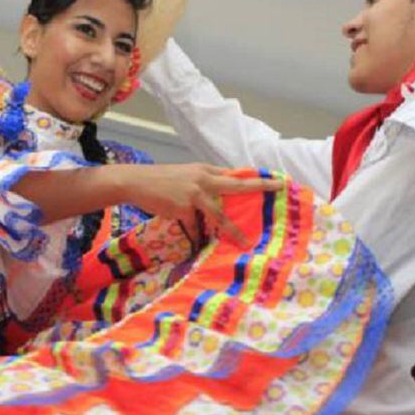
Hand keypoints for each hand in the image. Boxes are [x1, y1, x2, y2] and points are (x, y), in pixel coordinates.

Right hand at [117, 164, 282, 245]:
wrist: (136, 181)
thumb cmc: (160, 180)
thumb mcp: (185, 175)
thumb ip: (202, 182)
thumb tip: (217, 197)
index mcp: (205, 169)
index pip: (234, 173)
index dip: (253, 177)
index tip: (273, 179)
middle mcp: (203, 179)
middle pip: (236, 184)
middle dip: (259, 187)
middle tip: (278, 188)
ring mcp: (194, 193)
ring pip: (219, 214)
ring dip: (232, 230)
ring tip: (243, 242)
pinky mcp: (183, 208)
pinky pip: (194, 227)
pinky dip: (195, 235)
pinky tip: (195, 244)